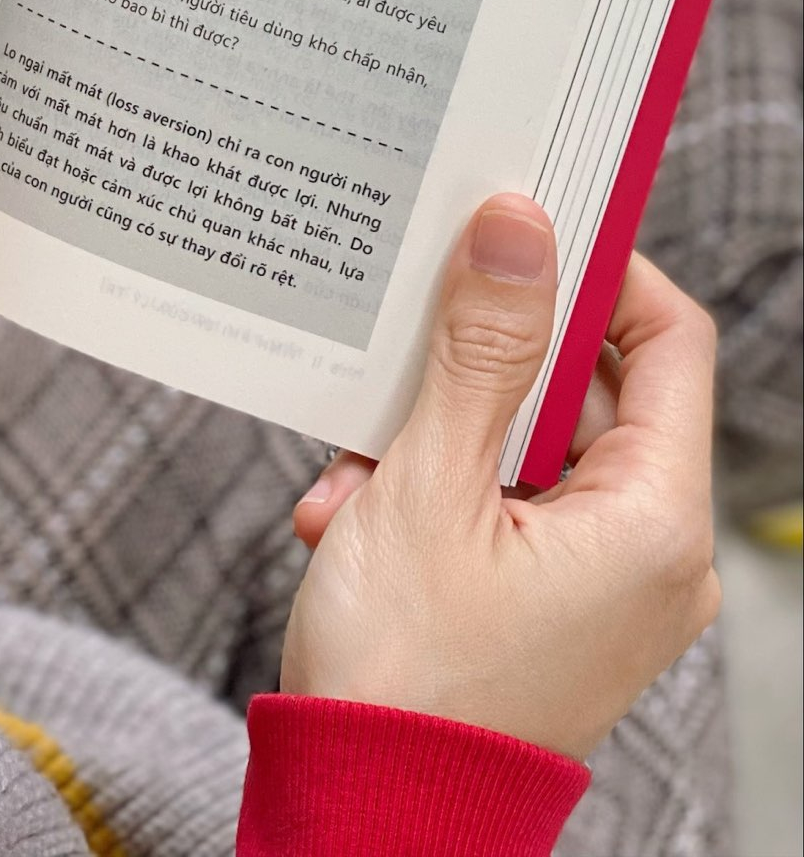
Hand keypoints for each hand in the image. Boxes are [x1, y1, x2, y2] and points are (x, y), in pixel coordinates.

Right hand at [281, 196, 720, 759]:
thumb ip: (481, 348)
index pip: (667, 339)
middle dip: (474, 367)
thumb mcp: (430, 482)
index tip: (521, 226)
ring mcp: (601, 583)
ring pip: (525, 442)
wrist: (363, 818)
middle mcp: (649, 552)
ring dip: (432, 435)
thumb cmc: (405, 676)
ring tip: (357, 475)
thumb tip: (521, 229)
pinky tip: (356, 516)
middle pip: (584, 389)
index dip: (599, 269)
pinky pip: (503, 502)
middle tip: (400, 353)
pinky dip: (431, 492)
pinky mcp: (549, 604)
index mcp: (654, 520)